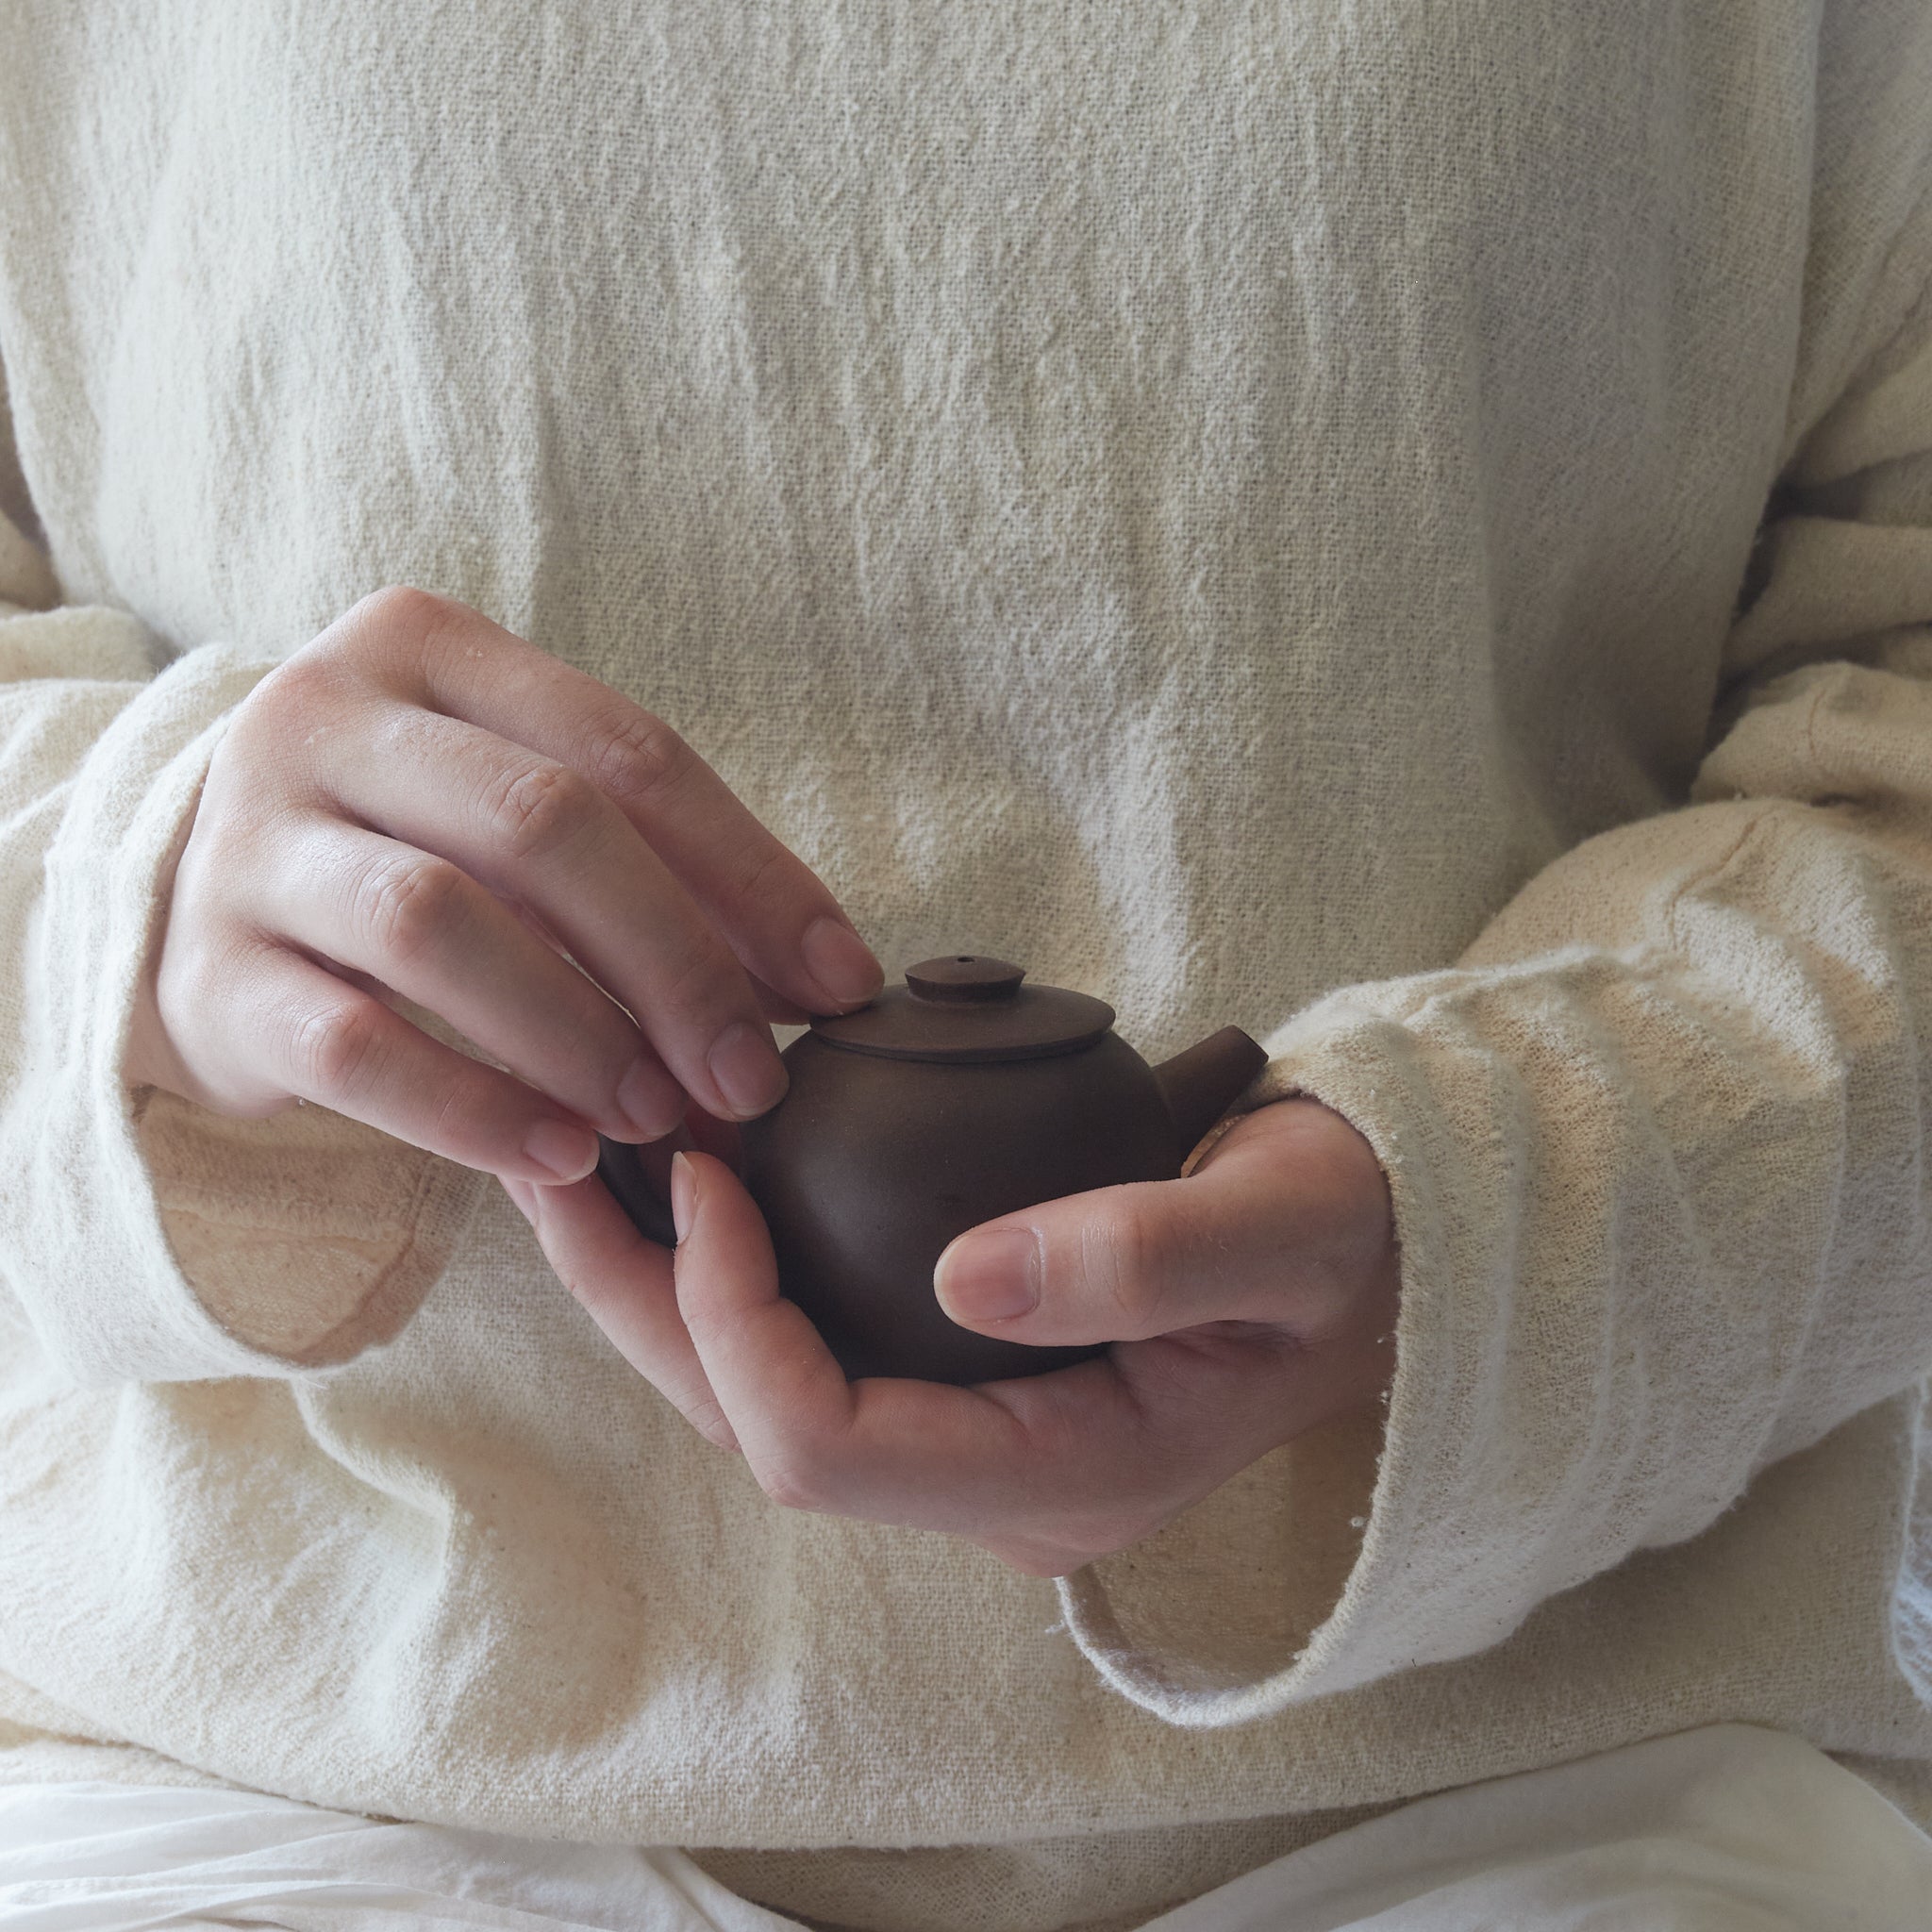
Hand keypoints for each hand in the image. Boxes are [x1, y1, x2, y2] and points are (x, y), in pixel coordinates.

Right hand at [124, 587, 881, 1181]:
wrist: (198, 911)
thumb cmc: (413, 850)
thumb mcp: (520, 818)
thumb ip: (655, 867)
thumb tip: (824, 978)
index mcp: (425, 647)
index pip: (626, 748)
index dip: (752, 872)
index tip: (840, 982)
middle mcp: (323, 716)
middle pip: (538, 822)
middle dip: (673, 960)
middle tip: (748, 1076)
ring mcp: (248, 841)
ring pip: (437, 924)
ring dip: (577, 1033)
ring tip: (656, 1117)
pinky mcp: (208, 974)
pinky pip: (355, 1047)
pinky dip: (474, 1111)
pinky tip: (559, 1156)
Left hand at [507, 1095, 1399, 1574]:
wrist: (1376, 1248)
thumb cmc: (1344, 1236)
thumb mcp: (1279, 1227)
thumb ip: (1149, 1255)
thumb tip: (970, 1278)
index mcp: (1063, 1476)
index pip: (831, 1448)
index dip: (737, 1322)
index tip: (713, 1173)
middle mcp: (994, 1481)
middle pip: (758, 1429)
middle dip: (647, 1305)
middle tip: (572, 1161)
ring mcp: (971, 1436)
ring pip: (761, 1395)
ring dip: (662, 1286)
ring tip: (589, 1162)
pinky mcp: (960, 1377)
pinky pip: (807, 1346)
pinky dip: (729, 1267)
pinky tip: (691, 1176)